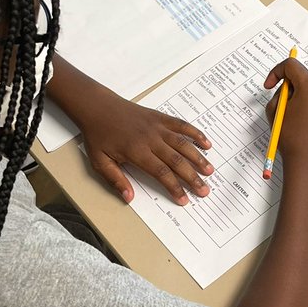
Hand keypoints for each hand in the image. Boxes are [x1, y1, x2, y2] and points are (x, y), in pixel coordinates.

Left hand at [71, 81, 213, 204]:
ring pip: (183, 144)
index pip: (161, 173)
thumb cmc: (98, 135)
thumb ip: (116, 180)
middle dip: (192, 177)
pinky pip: (182, 125)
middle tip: (204, 190)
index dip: (174, 187)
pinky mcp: (160, 117)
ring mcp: (157, 127)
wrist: (97, 107)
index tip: (184, 199)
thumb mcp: (99, 161)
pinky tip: (206, 143)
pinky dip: (195, 133)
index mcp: (136, 152)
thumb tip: (129, 198)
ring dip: (198, 158)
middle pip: (177, 161)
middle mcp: (151, 139)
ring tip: (210, 170)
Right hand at [263, 59, 307, 173]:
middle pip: (304, 79)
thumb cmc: (290, 138)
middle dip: (291, 88)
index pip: (291, 66)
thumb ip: (278, 93)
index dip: (276, 72)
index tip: (270, 85)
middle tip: (282, 105)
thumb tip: (286, 88)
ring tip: (295, 119)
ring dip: (303, 99)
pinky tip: (307, 124)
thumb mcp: (274, 111)